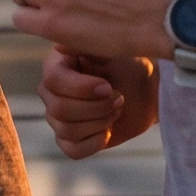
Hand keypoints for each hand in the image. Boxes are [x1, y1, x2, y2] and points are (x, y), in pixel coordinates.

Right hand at [38, 48, 157, 158]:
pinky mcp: (69, 139)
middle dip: (97, 107)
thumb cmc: (129, 67)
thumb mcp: (113, 51)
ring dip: (100, 122)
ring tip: (117, 109)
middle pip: (59, 109)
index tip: (108, 86)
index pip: (53, 80)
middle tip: (119, 98)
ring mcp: (57, 117)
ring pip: (67, 130)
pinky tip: (108, 130)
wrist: (145, 92)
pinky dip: (95, 142)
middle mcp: (50, 91)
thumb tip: (61, 46)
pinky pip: (73, 150)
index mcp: (56, 65)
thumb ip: (88, 46)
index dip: (81, 88)